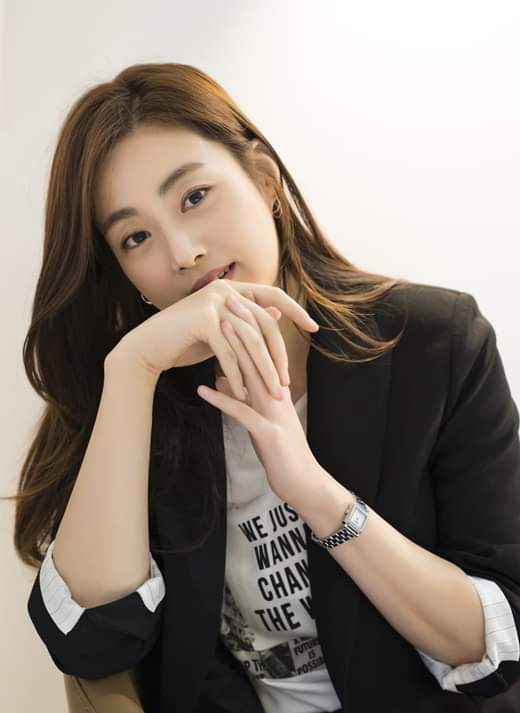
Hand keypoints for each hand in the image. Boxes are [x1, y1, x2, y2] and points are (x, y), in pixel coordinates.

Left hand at [196, 290, 322, 505]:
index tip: (233, 302)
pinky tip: (202, 389)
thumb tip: (221, 376)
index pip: (261, 352)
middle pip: (258, 354)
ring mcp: (273, 414)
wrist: (305, 484)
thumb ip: (243, 397)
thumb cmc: (282, 454)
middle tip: (226, 299)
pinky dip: (221, 400)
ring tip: (217, 328)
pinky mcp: (267, 435)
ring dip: (234, 351)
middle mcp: (276, 396)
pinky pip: (242, 413)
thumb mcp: (261, 421)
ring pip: (252, 375)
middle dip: (241, 325)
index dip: (247, 326)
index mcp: (275, 391)